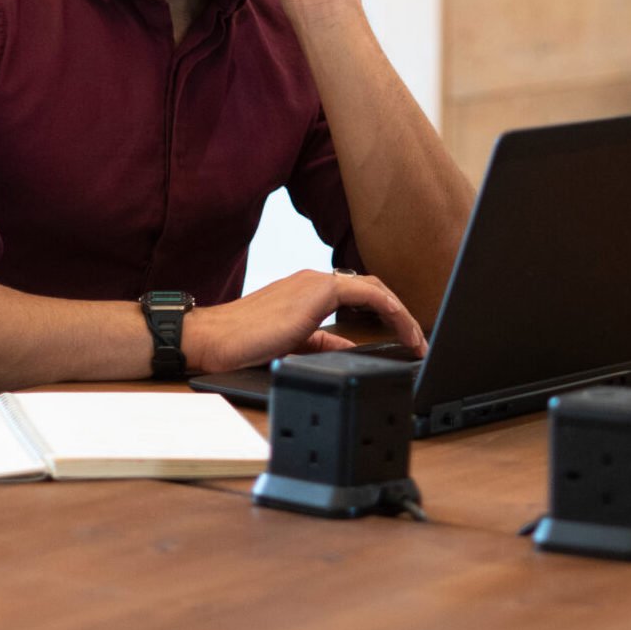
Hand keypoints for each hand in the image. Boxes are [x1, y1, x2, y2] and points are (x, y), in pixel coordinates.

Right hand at [184, 269, 424, 373]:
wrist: (214, 339)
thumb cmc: (244, 343)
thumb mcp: (292, 344)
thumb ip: (321, 343)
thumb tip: (349, 349)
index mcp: (307, 291)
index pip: (357, 295)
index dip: (384, 314)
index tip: (401, 337)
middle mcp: (314, 280)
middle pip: (371, 288)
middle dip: (398, 313)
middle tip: (416, 339)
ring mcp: (315, 283)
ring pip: (373, 289)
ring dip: (399, 313)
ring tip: (415, 338)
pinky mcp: (317, 291)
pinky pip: (368, 295)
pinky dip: (391, 310)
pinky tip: (402, 329)